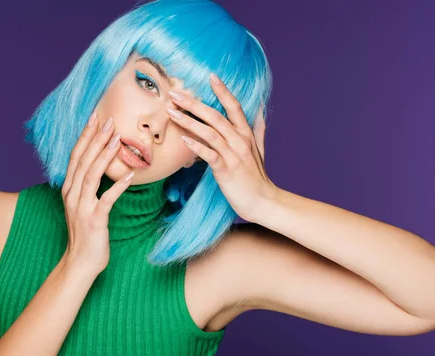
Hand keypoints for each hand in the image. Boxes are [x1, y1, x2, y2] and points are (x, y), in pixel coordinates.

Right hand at [60, 113, 133, 276]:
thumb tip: (100, 166)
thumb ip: (87, 186)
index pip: (76, 156)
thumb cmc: (86, 232)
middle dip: (95, 138)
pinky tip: (129, 175)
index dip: (85, 136)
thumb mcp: (83, 205)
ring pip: (91, 175)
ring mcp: (81, 207)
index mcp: (69, 188)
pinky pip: (106, 199)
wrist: (80, 262)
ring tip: (116, 138)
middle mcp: (72, 194)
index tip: (95, 118)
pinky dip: (117, 186)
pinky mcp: (94, 220)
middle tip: (108, 120)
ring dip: (104, 155)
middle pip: (83, 160)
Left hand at [166, 73, 276, 222]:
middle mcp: (240, 141)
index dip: (223, 90)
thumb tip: (260, 109)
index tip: (210, 76)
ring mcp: (234, 155)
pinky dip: (197, 147)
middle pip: (216, 116)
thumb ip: (258, 129)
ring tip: (171, 113)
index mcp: (246, 134)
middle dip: (194, 103)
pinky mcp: (227, 170)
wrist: (263, 201)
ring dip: (189, 121)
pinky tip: (184, 140)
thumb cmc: (257, 177)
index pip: (234, 106)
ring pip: (210, 132)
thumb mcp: (259, 149)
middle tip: (175, 93)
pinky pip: (210, 155)